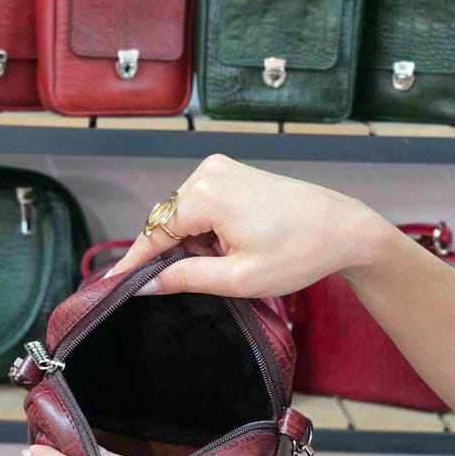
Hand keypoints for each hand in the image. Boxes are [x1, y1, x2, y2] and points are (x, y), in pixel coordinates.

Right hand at [109, 153, 387, 297]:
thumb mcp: (237, 278)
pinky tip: (236, 245)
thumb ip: (185, 279)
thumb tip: (144, 286)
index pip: (153, 233)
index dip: (135, 263)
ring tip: (233, 262)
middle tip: (209, 279)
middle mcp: (207, 172)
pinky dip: (209, 231)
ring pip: (185, 216)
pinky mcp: (233, 172)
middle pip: (168, 222)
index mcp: (206, 194)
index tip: (111, 287)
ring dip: (197, 244)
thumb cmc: (297, 254)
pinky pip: (203, 206)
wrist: (343, 229)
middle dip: (177, 254)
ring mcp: (221, 168)